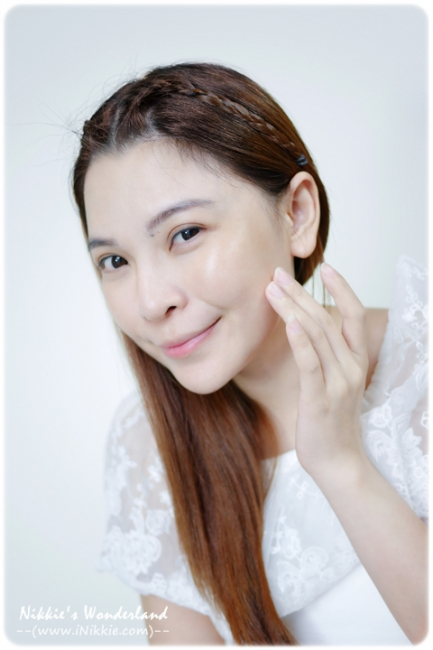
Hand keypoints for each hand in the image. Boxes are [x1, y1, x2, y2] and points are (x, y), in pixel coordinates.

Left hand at [265, 263, 368, 479]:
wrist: (337, 461)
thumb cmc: (330, 420)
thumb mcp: (334, 382)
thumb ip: (326, 355)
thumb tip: (305, 327)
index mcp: (357, 361)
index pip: (354, 315)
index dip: (342, 288)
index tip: (326, 266)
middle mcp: (351, 367)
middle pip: (327, 319)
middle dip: (300, 293)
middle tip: (277, 274)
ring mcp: (338, 383)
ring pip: (316, 335)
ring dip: (292, 309)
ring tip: (271, 290)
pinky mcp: (320, 399)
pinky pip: (311, 364)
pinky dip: (300, 342)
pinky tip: (289, 323)